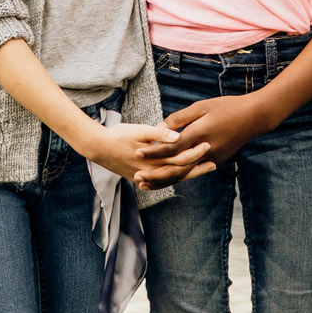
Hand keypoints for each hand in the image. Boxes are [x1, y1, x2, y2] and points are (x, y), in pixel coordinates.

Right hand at [85, 121, 208, 188]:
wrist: (98, 147)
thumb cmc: (119, 135)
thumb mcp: (140, 130)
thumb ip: (160, 134)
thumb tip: (178, 136)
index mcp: (154, 159)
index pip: (181, 159)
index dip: (195, 153)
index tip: (207, 145)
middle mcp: (152, 172)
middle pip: (180, 173)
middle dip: (197, 168)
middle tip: (213, 164)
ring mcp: (145, 177)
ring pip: (171, 178)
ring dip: (187, 174)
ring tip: (201, 169)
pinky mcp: (139, 178)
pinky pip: (160, 181)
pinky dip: (172, 178)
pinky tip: (179, 175)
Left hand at [135, 94, 269, 180]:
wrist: (254, 118)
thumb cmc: (226, 107)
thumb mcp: (201, 107)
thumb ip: (179, 119)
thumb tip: (159, 128)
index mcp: (199, 134)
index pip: (172, 147)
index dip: (154, 151)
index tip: (138, 152)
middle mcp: (204, 150)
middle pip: (176, 169)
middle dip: (156, 175)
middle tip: (138, 178)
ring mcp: (212, 159)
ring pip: (184, 175)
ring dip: (164, 181)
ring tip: (146, 185)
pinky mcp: (216, 162)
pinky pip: (193, 172)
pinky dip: (178, 178)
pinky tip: (165, 181)